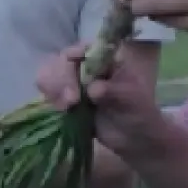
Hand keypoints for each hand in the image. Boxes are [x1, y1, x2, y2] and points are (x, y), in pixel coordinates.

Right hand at [36, 41, 163, 153]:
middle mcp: (87, 67)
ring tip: (65, 107)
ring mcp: (75, 83)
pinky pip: (49, 93)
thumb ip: (112, 90)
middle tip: (71, 101)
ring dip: (52, 88)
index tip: (72, 67)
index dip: (74, 54)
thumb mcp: (131, 99)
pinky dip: (50, 99)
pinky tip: (61, 111)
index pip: (84, 48)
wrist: (135, 140)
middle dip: (62, 78)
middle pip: (62, 60)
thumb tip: (92, 89)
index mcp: (105, 59)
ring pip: (50, 74)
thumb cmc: (139, 113)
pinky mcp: (66, 101)